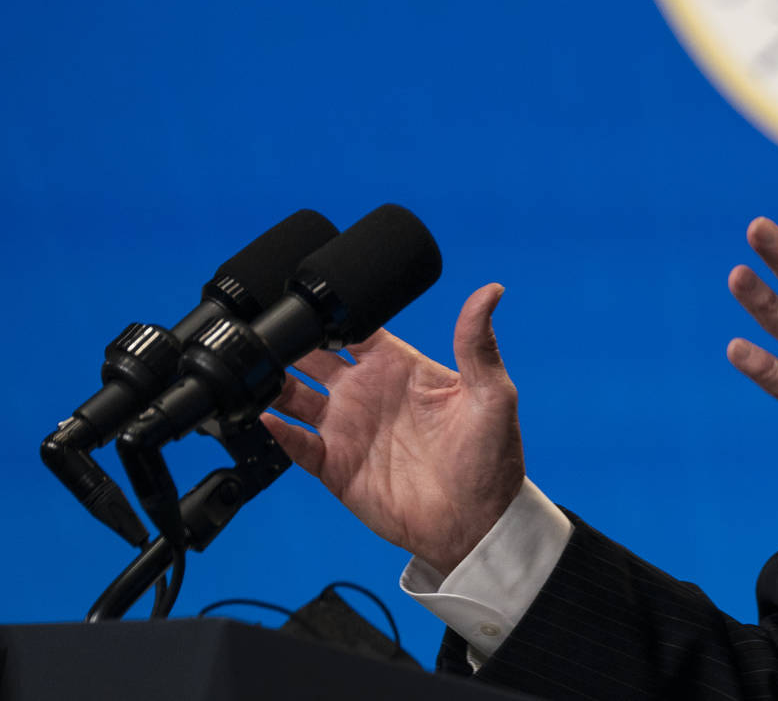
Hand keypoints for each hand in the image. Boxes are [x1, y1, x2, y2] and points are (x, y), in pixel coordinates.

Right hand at [261, 282, 524, 576]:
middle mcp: (366, 392)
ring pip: (294, 397)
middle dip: (288, 344)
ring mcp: (347, 428)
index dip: (329, 313)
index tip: (305, 301)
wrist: (476, 523)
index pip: (354, 328)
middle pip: (313, 358)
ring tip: (248, 369)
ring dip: (271, 384)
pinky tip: (261, 419)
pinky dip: (275, 432)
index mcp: (399, 366)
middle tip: (264, 333)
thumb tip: (491, 292)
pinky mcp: (334, 466)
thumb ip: (478, 344)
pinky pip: (295, 444)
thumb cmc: (491, 457)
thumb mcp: (491, 394)